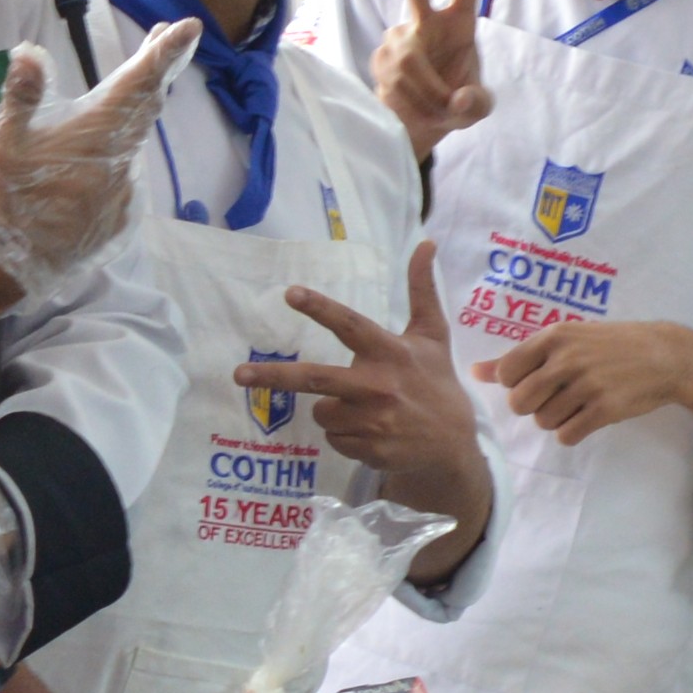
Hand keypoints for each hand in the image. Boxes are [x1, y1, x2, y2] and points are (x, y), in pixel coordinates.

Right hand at [0, 21, 195, 324]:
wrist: (2, 270)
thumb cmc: (2, 199)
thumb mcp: (3, 142)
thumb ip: (24, 94)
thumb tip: (31, 52)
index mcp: (95, 137)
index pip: (140, 84)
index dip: (165, 53)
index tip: (189, 27)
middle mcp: (120, 164)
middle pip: (145, 109)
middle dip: (155, 72)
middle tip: (161, 41)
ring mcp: (122, 194)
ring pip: (134, 143)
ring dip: (133, 115)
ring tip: (127, 91)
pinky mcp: (117, 219)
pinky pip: (123, 175)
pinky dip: (117, 154)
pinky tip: (96, 153)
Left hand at [265, 245, 494, 557]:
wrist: (454, 447)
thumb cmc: (437, 383)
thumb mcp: (433, 335)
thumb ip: (422, 290)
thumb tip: (426, 242)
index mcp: (390, 352)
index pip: (349, 325)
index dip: (319, 308)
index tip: (289, 293)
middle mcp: (378, 386)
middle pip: (314, 379)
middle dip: (273, 377)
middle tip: (238, 375)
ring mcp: (372, 422)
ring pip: (321, 413)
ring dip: (331, 410)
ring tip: (364, 409)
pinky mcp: (368, 450)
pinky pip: (334, 439)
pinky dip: (344, 435)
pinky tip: (371, 433)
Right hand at [373, 0, 495, 158]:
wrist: (418, 126)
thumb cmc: (453, 106)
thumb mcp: (475, 110)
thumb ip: (475, 105)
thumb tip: (459, 98)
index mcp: (459, 23)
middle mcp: (426, 23)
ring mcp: (398, 38)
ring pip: (409, 65)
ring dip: (425, 96)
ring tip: (432, 109)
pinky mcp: (378, 57)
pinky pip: (393, 82)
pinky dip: (407, 102)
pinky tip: (408, 106)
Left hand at [484, 316, 692, 453]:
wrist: (665, 355)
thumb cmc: (609, 344)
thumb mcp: (566, 338)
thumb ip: (519, 356)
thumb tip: (475, 373)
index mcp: (554, 337)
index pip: (507, 372)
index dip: (515, 384)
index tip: (535, 380)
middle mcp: (566, 359)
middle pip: (520, 403)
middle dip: (532, 406)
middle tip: (554, 397)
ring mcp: (586, 385)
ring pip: (543, 422)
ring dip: (555, 419)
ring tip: (576, 405)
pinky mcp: (604, 410)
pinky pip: (567, 435)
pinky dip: (572, 432)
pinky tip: (587, 417)